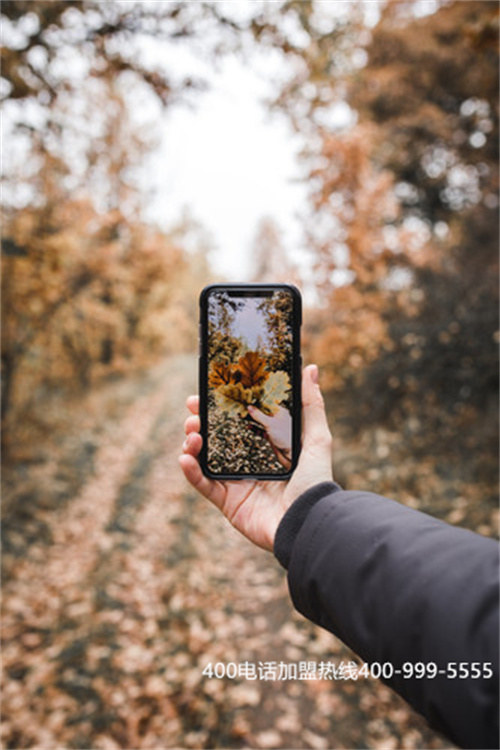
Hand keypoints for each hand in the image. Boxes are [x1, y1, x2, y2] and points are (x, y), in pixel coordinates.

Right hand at [179, 364, 333, 551]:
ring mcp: (236, 483)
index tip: (209, 391)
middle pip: (217, 438)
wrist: (308, 522)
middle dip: (201, 421)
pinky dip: (190, 471)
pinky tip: (185, 456)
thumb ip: (311, 405)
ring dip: (192, 442)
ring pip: (204, 458)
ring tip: (192, 431)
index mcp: (267, 448)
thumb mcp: (317, 438)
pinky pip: (203, 485)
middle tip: (193, 409)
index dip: (223, 407)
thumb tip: (311, 369)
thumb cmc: (316, 482)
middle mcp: (249, 463)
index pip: (239, 422)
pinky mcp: (228, 503)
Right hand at [247, 405, 291, 469]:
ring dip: (252, 419)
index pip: (267, 404)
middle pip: (262, 412)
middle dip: (253, 410)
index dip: (258, 402)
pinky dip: (254, 428)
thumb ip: (259, 415)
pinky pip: (260, 430)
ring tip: (243, 415)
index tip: (249, 400)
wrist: (289, 454)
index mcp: (280, 412)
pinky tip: (249, 426)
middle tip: (243, 407)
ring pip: (260, 421)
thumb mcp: (270, 424)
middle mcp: (276, 419)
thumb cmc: (286, 438)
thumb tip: (250, 408)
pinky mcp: (270, 435)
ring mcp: (273, 427)